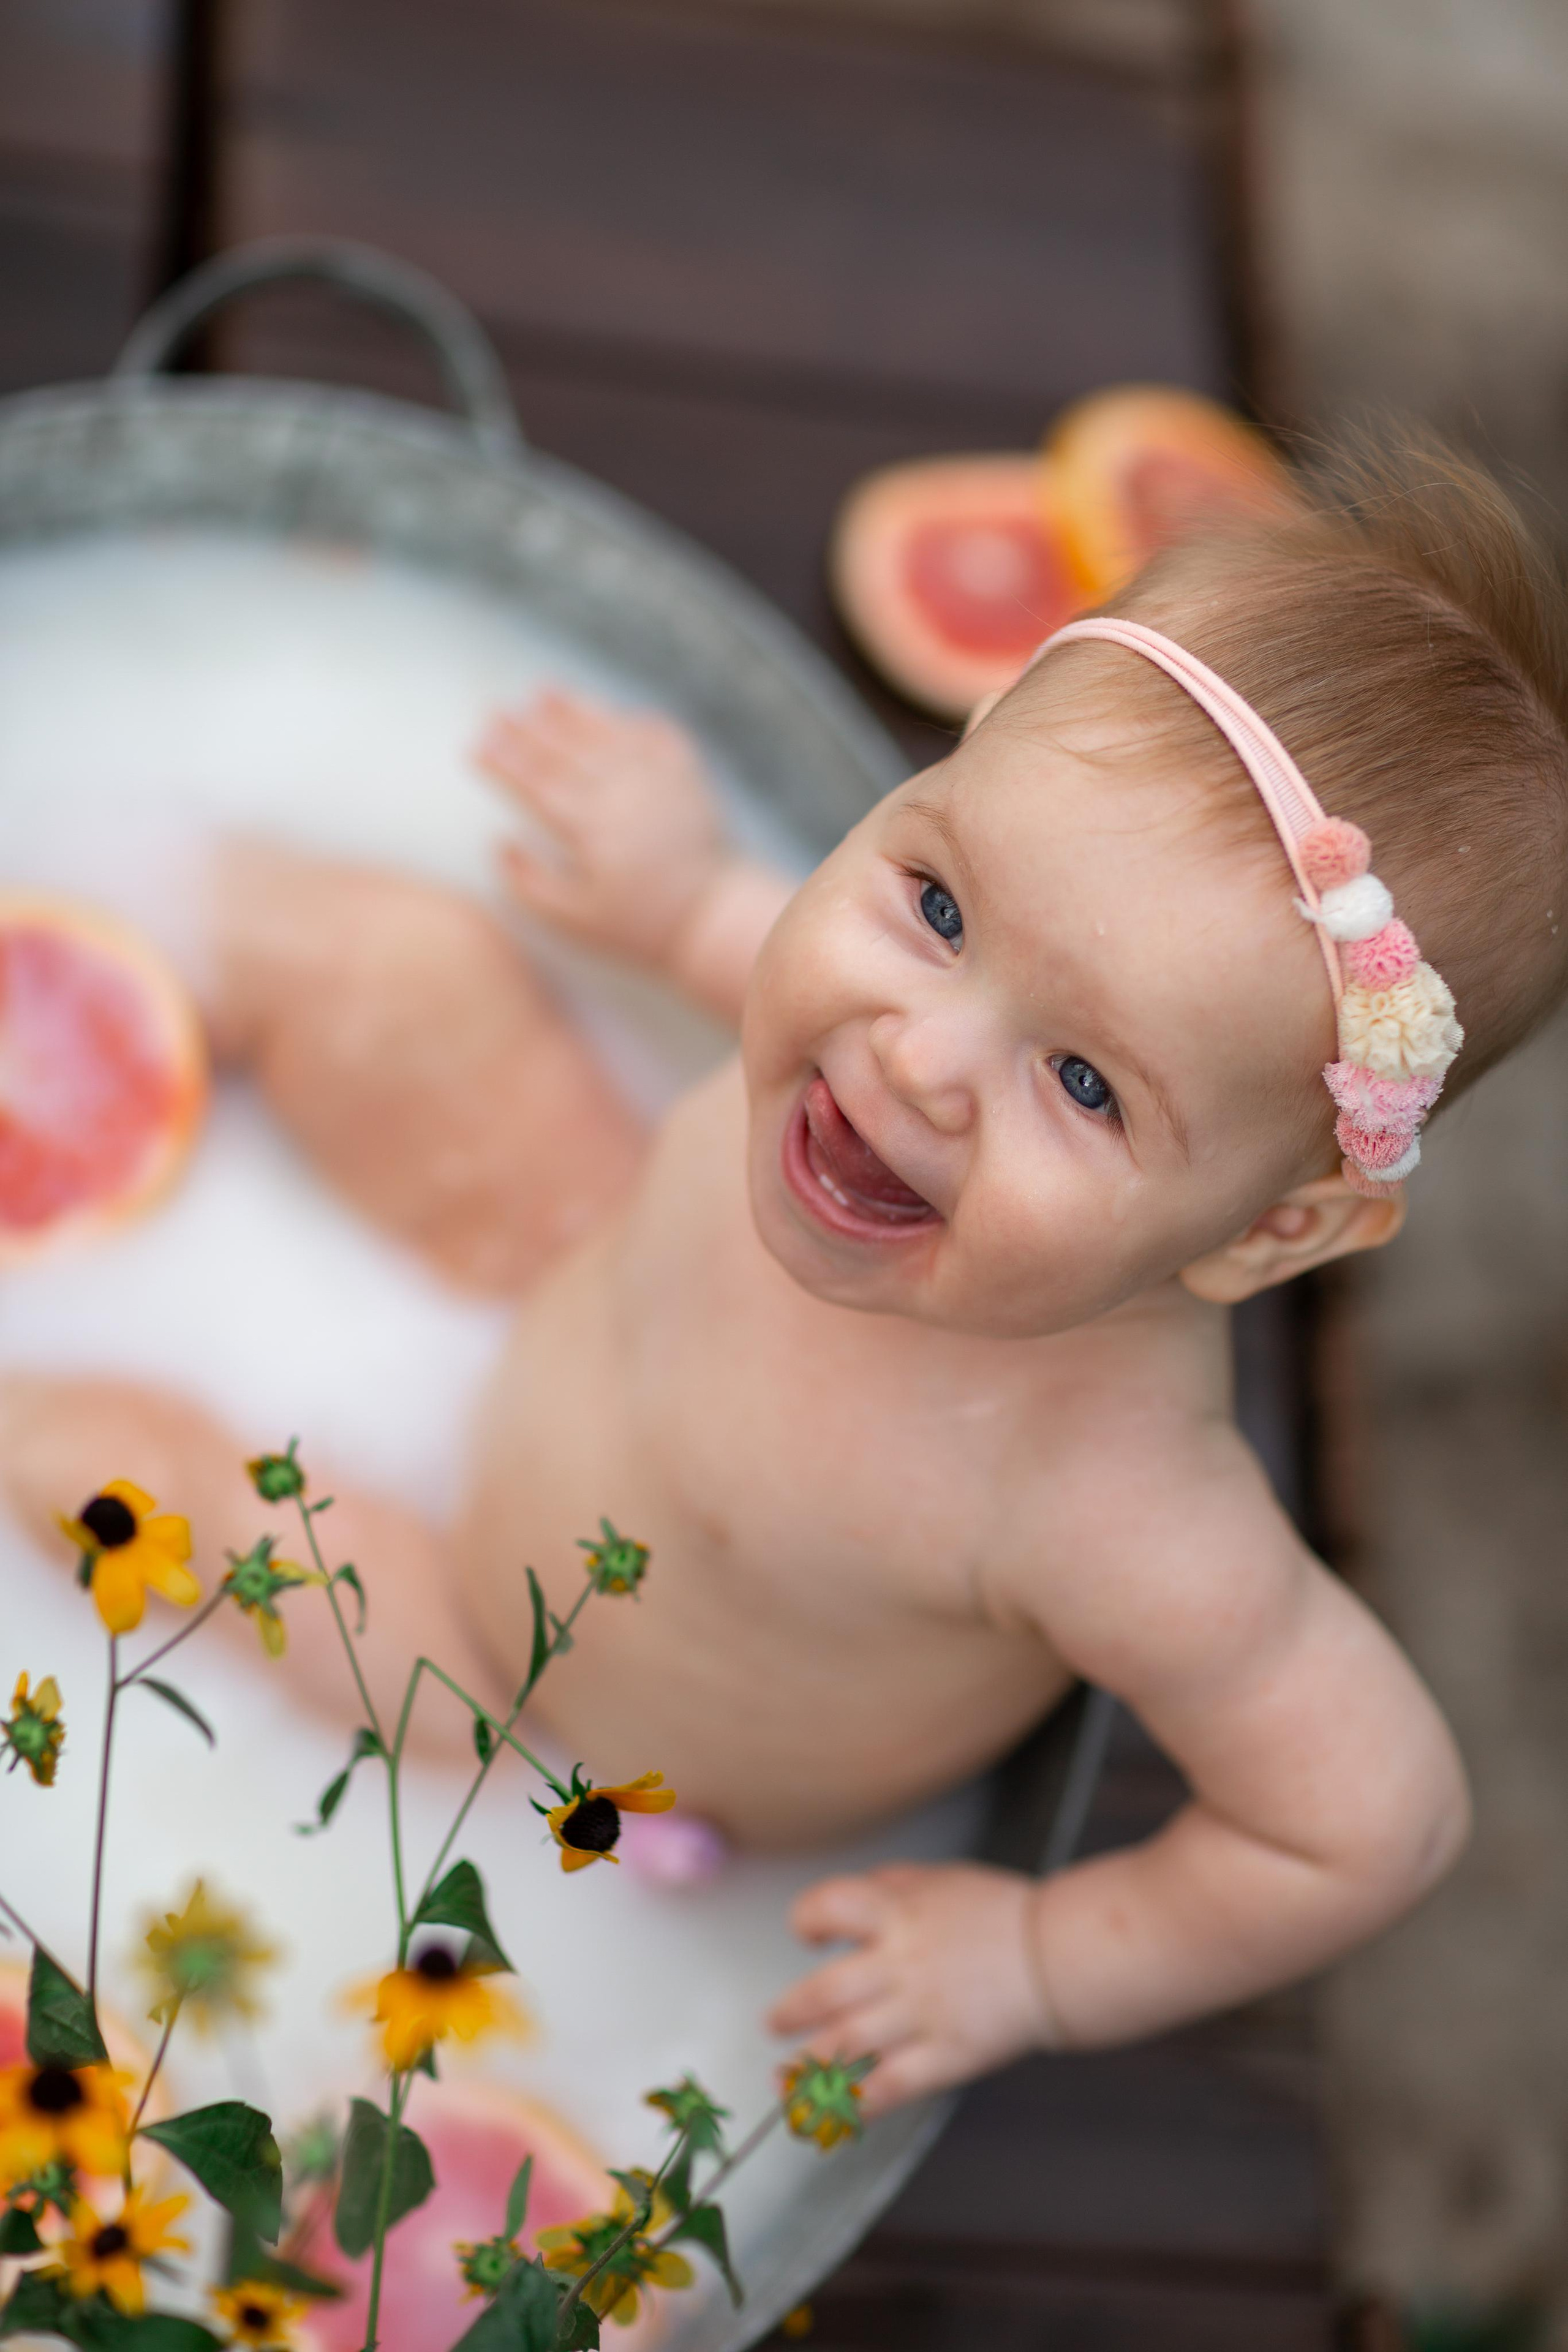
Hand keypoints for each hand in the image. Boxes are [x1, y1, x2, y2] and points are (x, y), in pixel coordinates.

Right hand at [474, 689, 728, 971]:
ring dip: (572, 710)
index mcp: (586, 823)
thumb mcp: (573, 919)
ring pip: (605, 733)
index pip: (533, 782)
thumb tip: (499, 843)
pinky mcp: (688, 776)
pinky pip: (658, 735)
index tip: (475, 744)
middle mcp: (618, 788)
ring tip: (543, 690)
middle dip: (524, 728)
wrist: (713, 916)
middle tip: (494, 708)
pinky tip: (620, 714)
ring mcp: (655, 776)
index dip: (501, 761)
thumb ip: (528, 883)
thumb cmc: (639, 924)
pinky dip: (636, 722)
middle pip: (562, 750)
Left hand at [767, 1862, 1057, 2117]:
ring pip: (847, 2045)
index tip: (806, 1934)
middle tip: (774, 2023)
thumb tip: (853, 1898)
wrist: (1057, 1957)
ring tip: (784, 2080)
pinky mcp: (945, 2057)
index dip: (807, 1919)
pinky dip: (854, 2104)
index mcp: (899, 1913)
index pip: (831, 1907)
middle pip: (826, 1992)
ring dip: (807, 2067)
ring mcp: (921, 2013)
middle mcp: (901, 1964)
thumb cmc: (1001, 1914)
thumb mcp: (943, 1879)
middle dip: (790, 2013)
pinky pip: (889, 2087)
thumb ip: (892, 1884)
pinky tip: (833, 2112)